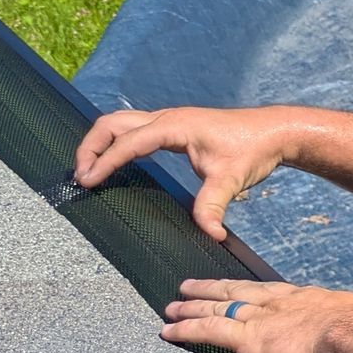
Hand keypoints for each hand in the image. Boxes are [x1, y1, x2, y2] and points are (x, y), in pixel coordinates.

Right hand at [74, 104, 302, 240]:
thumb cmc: (253, 149)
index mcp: (174, 126)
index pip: (128, 142)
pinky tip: (113, 163)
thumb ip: (214, 205)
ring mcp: (169, 121)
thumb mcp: (232, 178)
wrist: (274, 131)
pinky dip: (116, 143)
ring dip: (100, 143)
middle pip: (112, 123)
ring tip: (88, 171)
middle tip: (79, 175)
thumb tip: (211, 233)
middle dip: (90, 146)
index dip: (105, 161)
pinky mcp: (174, 128)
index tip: (87, 181)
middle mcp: (167, 118)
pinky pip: (134, 131)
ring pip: (120, 124)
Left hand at [160, 277, 352, 352]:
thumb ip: (348, 326)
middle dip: (211, 289)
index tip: (237, 286)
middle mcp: (277, 303)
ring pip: (216, 308)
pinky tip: (168, 332)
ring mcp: (260, 319)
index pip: (268, 291)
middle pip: (235, 291)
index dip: (249, 289)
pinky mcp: (247, 339)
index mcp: (304, 299)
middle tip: (189, 286)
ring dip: (191, 308)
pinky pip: (208, 331)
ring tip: (171, 307)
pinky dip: (186, 331)